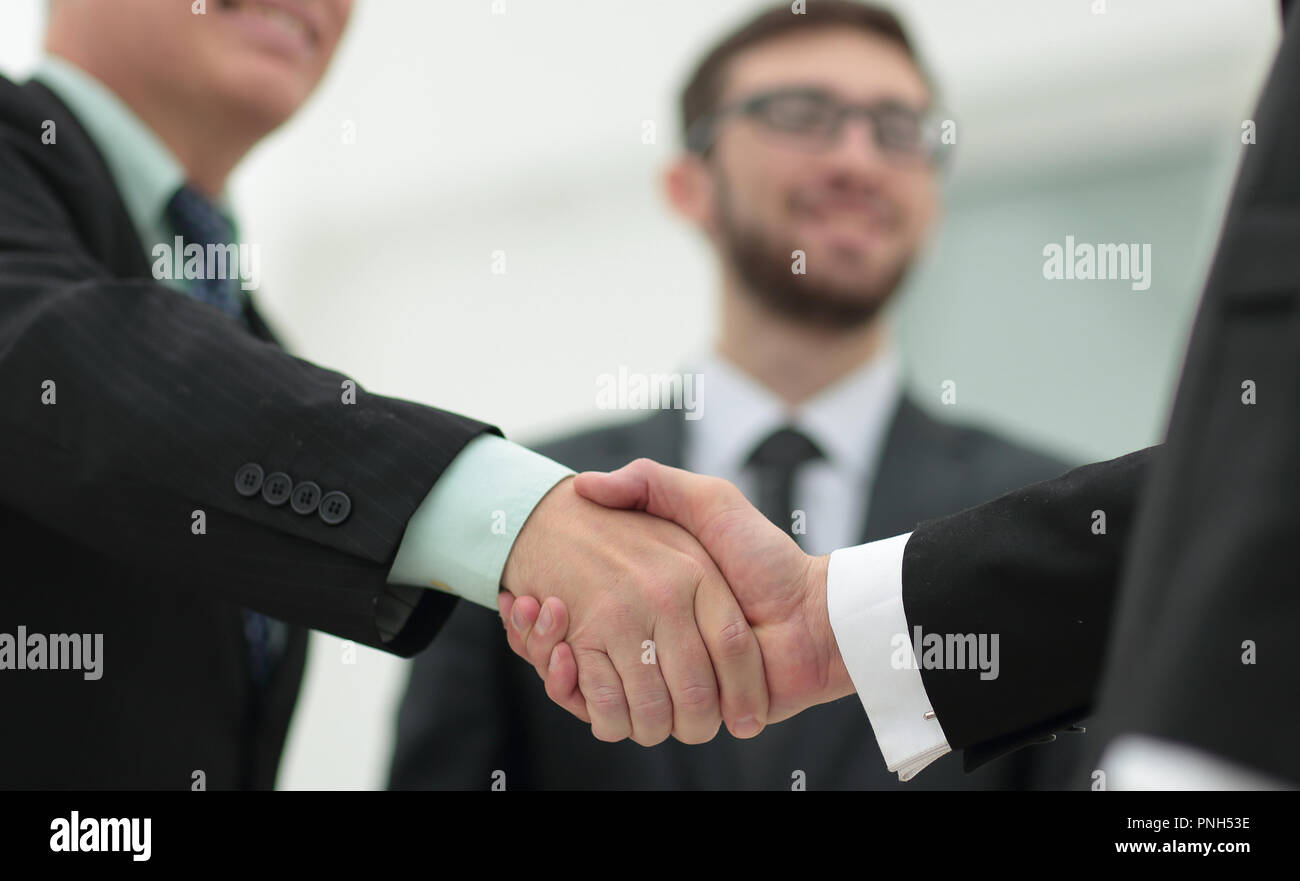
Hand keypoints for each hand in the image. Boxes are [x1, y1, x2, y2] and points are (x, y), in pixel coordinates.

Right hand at [508, 460, 853, 725]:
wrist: (812, 619)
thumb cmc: (764, 557)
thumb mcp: (710, 501)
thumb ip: (655, 484)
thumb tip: (586, 485)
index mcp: (655, 599)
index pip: (580, 607)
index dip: (544, 606)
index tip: (523, 588)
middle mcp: (651, 639)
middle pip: (568, 644)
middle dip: (538, 633)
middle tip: (523, 605)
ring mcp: (658, 676)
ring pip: (576, 678)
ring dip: (547, 655)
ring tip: (538, 622)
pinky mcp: (668, 710)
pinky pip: (600, 710)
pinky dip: (570, 691)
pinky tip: (560, 656)